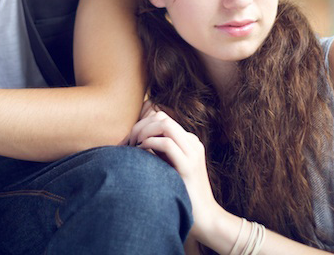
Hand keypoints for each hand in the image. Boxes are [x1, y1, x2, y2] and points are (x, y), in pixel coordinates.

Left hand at [128, 108, 222, 241]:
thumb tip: (134, 141)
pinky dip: (149, 144)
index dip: (141, 124)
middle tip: (128, 144)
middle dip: (140, 126)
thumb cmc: (182, 194)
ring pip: (165, 125)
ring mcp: (193, 153)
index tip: (128, 141)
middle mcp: (192, 142)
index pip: (162, 118)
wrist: (205, 217)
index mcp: (189, 141)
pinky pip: (167, 144)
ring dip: (144, 132)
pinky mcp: (189, 166)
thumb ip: (158, 153)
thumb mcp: (169, 167)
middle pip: (162, 117)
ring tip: (134, 148)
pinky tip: (141, 154)